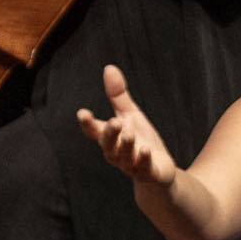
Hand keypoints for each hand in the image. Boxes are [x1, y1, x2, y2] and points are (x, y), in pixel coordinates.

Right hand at [77, 65, 177, 186]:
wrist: (158, 169)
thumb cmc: (140, 140)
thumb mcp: (130, 115)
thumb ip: (118, 95)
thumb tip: (109, 67)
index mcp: (110, 136)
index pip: (94, 130)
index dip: (87, 123)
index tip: (82, 113)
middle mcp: (116, 151)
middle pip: (108, 144)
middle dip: (110, 134)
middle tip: (115, 122)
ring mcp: (130, 164)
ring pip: (123, 156)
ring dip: (126, 145)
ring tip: (129, 134)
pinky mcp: (147, 172)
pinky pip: (142, 167)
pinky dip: (142, 159)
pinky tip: (145, 151)